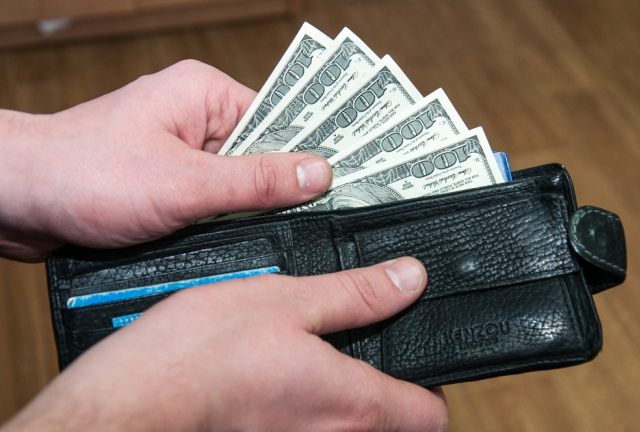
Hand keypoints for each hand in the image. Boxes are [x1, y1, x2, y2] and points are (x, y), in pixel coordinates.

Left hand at [0, 60, 331, 260]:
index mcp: (204, 94)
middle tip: (320, 216)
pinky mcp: (168, 183)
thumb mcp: (183, 183)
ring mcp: (182, 152)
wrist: (15, 201)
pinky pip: (214, 201)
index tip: (350, 180)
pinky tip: (240, 241)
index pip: (282, 118)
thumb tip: (316, 174)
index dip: (316, 150)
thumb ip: (254, 181)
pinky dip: (226, 221)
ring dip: (251, 209)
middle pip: (263, 153)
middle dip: (283, 187)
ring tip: (279, 232)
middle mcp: (196, 118)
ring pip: (239, 184)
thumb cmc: (82, 173)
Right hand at [3, 257, 446, 431]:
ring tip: (313, 352)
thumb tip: (406, 280)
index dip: (430, 384)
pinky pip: (306, 427)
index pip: (430, 416)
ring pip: (346, 427)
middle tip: (358, 345)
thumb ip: (356, 294)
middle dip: (383, 387)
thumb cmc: (197, 357)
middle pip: (391, 424)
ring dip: (340, 395)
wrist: (131, 402)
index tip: (416, 355)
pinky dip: (305, 404)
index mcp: (350, 402)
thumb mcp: (286, 299)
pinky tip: (277, 370)